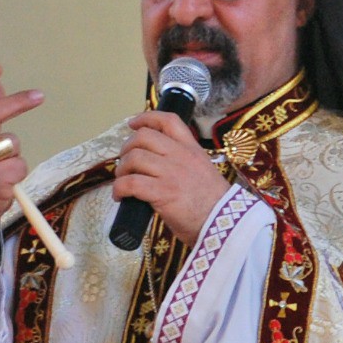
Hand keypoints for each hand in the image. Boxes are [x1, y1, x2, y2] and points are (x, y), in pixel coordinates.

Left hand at [112, 111, 229, 245]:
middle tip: (125, 163)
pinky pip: (130, 183)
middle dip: (127, 148)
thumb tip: (156, 166)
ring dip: (122, 169)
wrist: (223, 224)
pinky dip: (120, 189)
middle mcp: (180, 156)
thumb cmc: (213, 204)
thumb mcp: (202, 172)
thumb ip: (183, 163)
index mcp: (192, 149)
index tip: (133, 124)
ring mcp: (171, 173)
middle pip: (143, 137)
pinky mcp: (162, 192)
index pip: (168, 121)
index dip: (146, 118)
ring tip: (122, 182)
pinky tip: (120, 197)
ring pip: (134, 158)